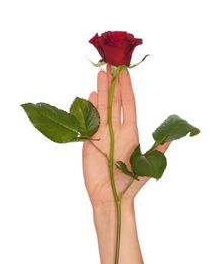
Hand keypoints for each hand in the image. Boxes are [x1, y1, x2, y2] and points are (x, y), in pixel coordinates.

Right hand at [82, 66, 169, 209]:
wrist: (110, 197)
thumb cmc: (130, 184)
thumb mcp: (147, 165)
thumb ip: (159, 150)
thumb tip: (173, 136)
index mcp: (131, 133)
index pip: (129, 105)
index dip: (127, 88)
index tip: (125, 72)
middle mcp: (117, 130)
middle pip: (115, 102)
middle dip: (113, 84)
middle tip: (111, 65)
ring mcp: (102, 134)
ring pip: (102, 108)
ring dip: (100, 91)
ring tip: (100, 74)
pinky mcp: (90, 141)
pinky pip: (90, 121)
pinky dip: (90, 107)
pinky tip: (90, 95)